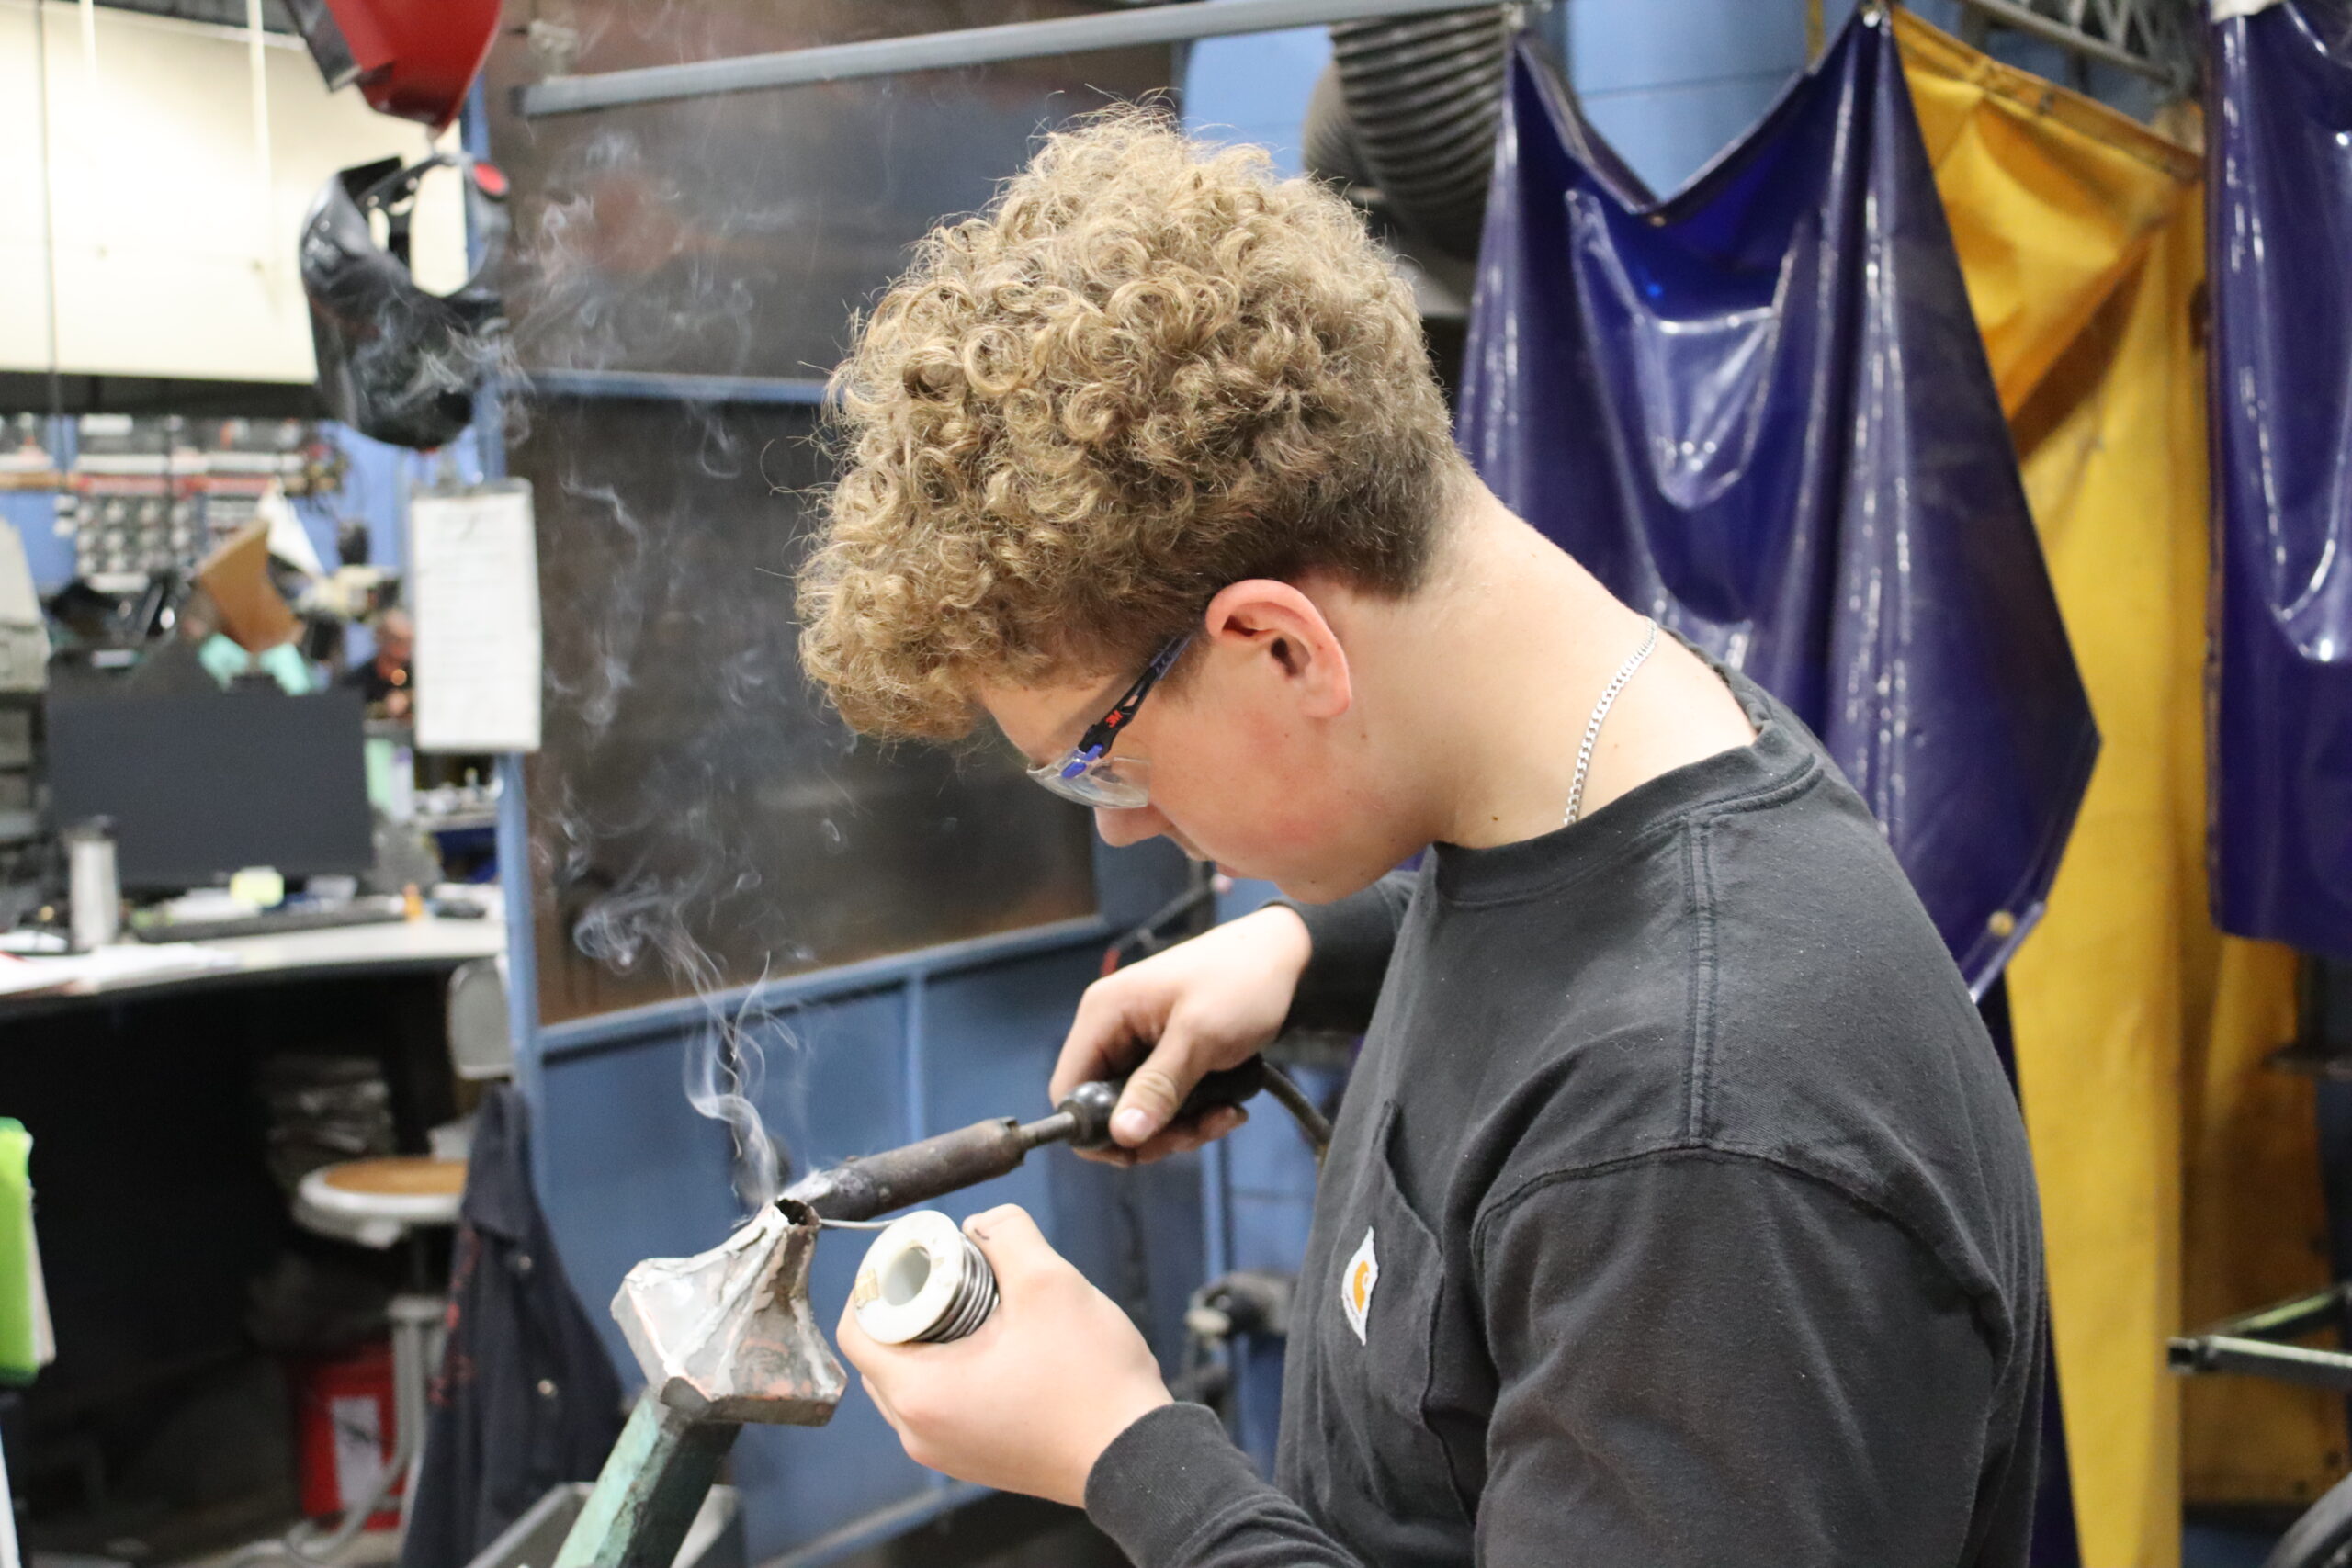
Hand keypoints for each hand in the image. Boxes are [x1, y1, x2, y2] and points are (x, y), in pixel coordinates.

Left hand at [837, 1205, 1170, 1506]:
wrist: (1136, 1455)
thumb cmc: (1091, 1379)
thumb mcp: (1049, 1281)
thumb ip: (1006, 1233)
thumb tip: (981, 1224)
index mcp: (920, 1394)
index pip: (857, 1330)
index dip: (877, 1281)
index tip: (914, 1256)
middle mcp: (919, 1433)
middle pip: (882, 1355)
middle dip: (907, 1307)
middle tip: (950, 1274)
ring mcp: (946, 1453)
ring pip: (912, 1381)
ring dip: (931, 1340)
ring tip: (979, 1307)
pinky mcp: (974, 1460)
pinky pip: (941, 1405)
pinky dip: (954, 1370)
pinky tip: (997, 1346)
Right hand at [1052, 905, 1311, 1163]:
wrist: (1285, 957)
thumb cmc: (1240, 983)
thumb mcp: (1200, 1037)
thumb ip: (1158, 1086)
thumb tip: (1122, 1136)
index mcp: (1104, 1014)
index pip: (1069, 1089)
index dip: (1094, 1129)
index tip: (1136, 1151)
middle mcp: (1113, 1029)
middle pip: (1107, 1108)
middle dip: (1152, 1131)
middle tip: (1194, 1133)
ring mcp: (1140, 1043)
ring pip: (1141, 1111)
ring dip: (1181, 1127)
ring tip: (1224, 1116)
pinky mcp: (1167, 1056)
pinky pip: (1167, 1101)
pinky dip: (1195, 1114)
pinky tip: (1229, 1108)